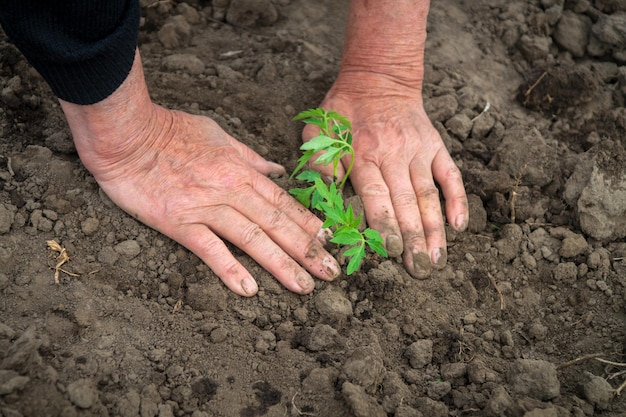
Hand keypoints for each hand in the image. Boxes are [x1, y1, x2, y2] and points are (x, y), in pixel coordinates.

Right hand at [61, 50, 339, 295]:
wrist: (126, 133)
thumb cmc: (170, 130)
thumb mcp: (219, 135)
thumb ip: (249, 156)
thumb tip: (276, 170)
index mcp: (240, 169)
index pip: (282, 201)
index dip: (308, 224)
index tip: (328, 242)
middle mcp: (230, 189)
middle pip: (276, 223)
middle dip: (307, 250)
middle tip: (331, 274)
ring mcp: (205, 206)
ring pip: (252, 238)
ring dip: (280, 264)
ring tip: (303, 287)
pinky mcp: (178, 221)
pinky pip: (209, 248)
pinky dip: (229, 269)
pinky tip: (249, 290)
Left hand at [303, 73, 467, 277]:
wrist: (378, 79)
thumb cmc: (342, 111)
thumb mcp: (319, 131)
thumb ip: (319, 163)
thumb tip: (323, 196)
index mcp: (364, 155)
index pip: (377, 196)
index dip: (385, 224)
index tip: (392, 252)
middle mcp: (394, 156)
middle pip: (406, 203)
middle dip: (414, 239)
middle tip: (419, 271)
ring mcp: (418, 152)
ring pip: (429, 195)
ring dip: (435, 229)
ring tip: (438, 260)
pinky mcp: (435, 147)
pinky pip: (450, 175)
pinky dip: (457, 200)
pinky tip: (460, 226)